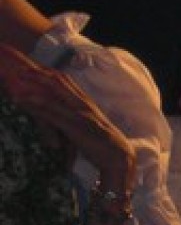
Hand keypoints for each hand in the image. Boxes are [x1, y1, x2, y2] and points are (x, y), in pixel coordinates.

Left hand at [0, 43, 135, 187]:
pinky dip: (37, 105)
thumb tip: (62, 118)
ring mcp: (79, 113)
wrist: (118, 156)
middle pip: (59, 81)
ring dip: (34, 85)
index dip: (48, 73)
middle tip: (21, 68)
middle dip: (39, 73)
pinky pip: (53, 112)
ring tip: (18, 79)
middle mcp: (82, 103)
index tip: (32, 68)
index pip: (65, 82)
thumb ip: (75, 120)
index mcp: (85, 102)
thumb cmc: (102, 145)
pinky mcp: (75, 126)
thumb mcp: (87, 128)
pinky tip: (25, 101)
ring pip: (54, 93)